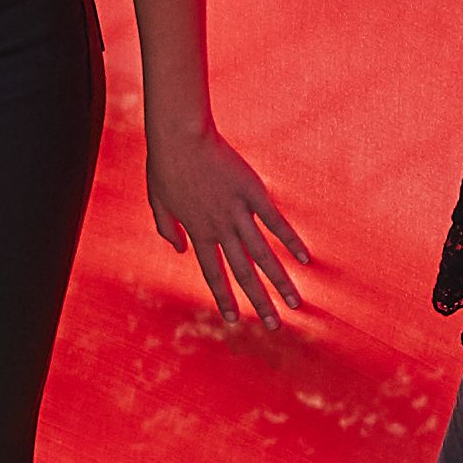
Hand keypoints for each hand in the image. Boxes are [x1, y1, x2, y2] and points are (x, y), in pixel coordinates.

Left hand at [144, 122, 309, 323]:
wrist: (180, 136)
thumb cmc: (165, 165)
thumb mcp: (157, 201)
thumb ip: (166, 228)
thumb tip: (178, 250)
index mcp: (198, 231)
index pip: (213, 273)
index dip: (224, 297)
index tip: (235, 319)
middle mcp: (220, 228)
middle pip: (244, 272)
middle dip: (260, 302)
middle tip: (275, 326)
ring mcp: (238, 211)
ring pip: (263, 254)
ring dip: (280, 281)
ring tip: (295, 303)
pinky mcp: (253, 191)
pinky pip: (275, 221)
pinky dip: (290, 240)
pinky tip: (304, 258)